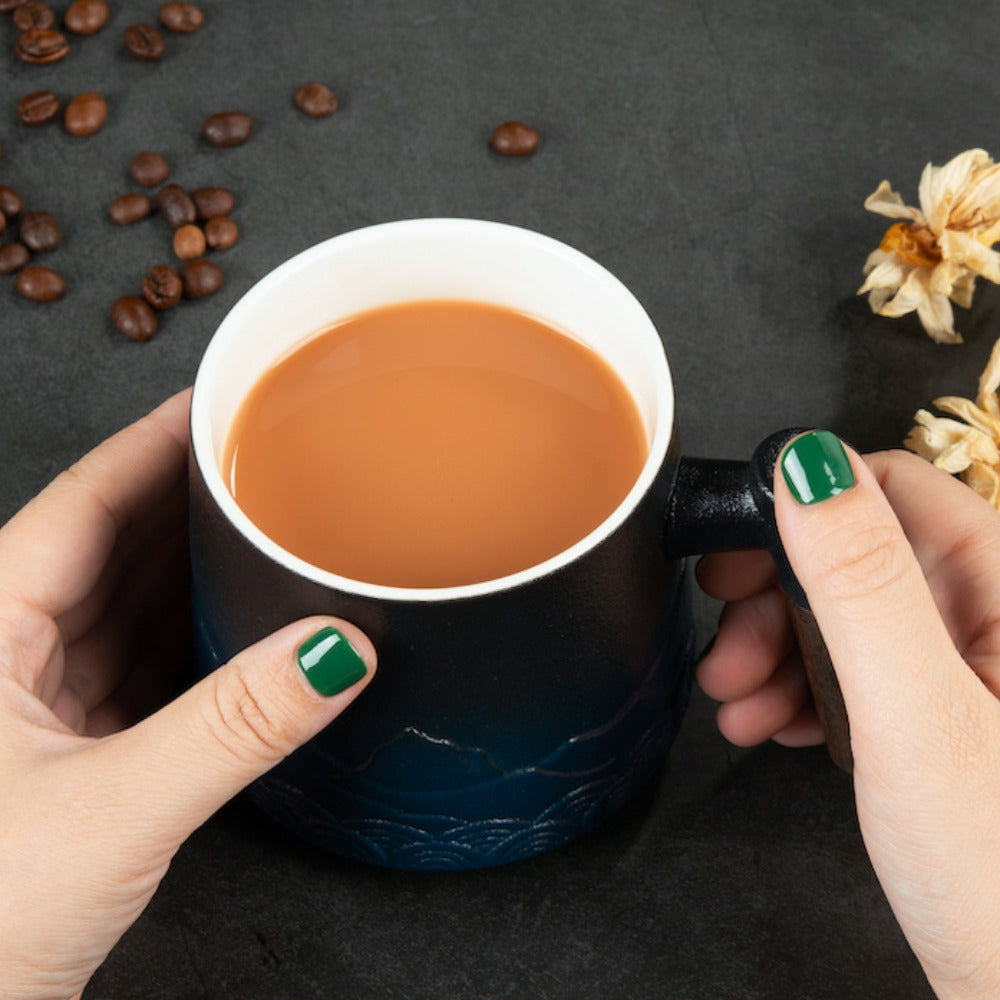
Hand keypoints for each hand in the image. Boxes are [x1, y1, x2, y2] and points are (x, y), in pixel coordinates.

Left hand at [0, 390, 376, 999]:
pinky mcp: (61, 753)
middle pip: (110, 543)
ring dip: (195, 571)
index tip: (219, 402)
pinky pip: (137, 665)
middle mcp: (3, 653)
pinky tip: (242, 628)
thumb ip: (235, 725)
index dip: (154, 444)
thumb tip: (336, 651)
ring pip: (125, 606)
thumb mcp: (112, 809)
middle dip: (189, 501)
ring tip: (266, 531)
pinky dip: (192, 641)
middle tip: (267, 462)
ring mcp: (31, 704)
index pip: (83, 501)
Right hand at [696, 436, 999, 998]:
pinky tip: (772, 724)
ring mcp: (961, 673)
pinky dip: (800, 691)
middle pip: (856, 555)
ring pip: (844, 617)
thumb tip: (809, 467)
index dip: (804, 508)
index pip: (896, 489)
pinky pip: (853, 673)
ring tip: (736, 704)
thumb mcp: (917, 717)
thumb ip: (862, 584)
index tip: (737, 552)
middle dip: (774, 595)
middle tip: (725, 644)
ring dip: (774, 650)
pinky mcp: (935, 719)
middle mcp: (989, 622)